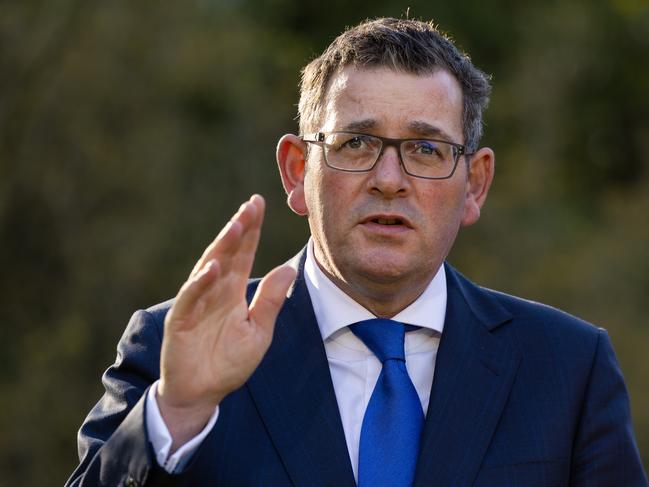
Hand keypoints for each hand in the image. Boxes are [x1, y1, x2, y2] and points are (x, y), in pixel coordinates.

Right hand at [157, 195, 295, 448]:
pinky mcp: (181, 320)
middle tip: (251, 205)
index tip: (259, 204)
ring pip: (209, 268)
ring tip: (236, 226)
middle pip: (227, 253)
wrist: (202, 393)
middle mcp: (215, 290)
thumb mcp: (259, 332)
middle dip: (239, 228)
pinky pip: (191, 297)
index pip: (244, 253)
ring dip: (222, 248)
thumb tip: (289, 269)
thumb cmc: (229, 362)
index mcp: (233, 290)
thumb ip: (271, 301)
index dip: (251, 229)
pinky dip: (201, 282)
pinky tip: (213, 267)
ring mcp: (196, 302)